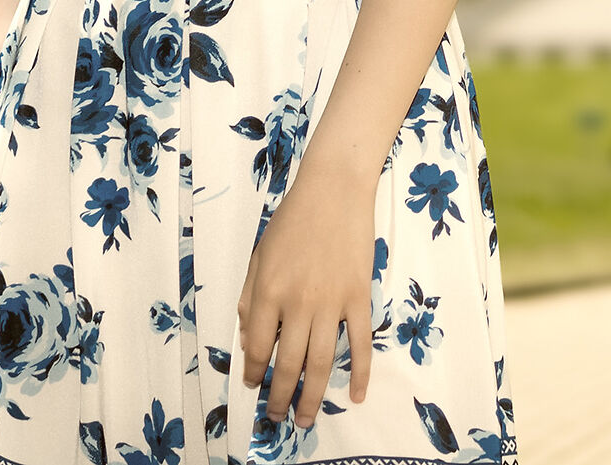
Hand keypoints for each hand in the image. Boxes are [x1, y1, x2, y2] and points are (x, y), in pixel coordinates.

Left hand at [237, 159, 375, 430]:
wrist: (334, 189)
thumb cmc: (292, 220)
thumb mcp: (258, 256)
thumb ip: (250, 297)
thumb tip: (250, 337)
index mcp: (268, 292)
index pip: (255, 346)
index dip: (252, 371)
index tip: (253, 385)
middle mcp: (297, 303)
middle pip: (288, 363)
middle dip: (280, 397)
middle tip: (277, 418)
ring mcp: (331, 302)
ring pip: (321, 362)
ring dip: (312, 396)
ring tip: (306, 420)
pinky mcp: (358, 297)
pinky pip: (359, 342)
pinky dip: (359, 372)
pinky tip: (356, 395)